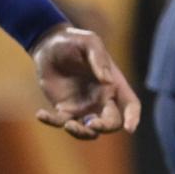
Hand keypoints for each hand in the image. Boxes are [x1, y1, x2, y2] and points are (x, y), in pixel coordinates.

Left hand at [30, 24, 141, 139]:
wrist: (48, 45)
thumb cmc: (73, 41)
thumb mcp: (89, 42)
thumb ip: (99, 59)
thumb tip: (108, 81)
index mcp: (114, 84)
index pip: (131, 104)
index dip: (133, 117)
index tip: (129, 128)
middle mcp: (102, 99)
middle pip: (112, 122)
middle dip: (105, 127)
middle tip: (92, 124)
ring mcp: (83, 107)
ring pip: (89, 131)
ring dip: (81, 132)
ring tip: (67, 124)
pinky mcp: (64, 110)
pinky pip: (61, 123)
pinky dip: (52, 122)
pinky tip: (41, 114)